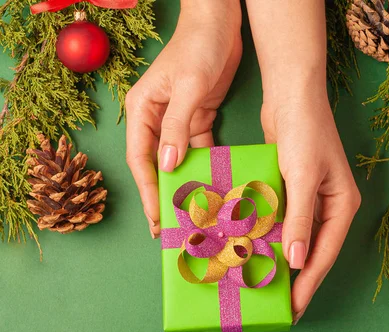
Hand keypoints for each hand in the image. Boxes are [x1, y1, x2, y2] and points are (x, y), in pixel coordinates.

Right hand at [125, 0, 241, 237]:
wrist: (221, 21)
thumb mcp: (188, 86)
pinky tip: (214, 185)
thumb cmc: (199, 46)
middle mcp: (157, 118)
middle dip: (164, 194)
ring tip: (195, 213)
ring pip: (180, 160)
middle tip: (172, 225)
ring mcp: (179, 119)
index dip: (148, 189)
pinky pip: (201, 148)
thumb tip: (167, 165)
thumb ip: (178, 126)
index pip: (140, 157)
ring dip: (187, 184)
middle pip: (158, 164)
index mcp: (143, 109)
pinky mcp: (200, 117)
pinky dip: (207, 166)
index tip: (157, 216)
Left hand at [261, 95, 361, 323]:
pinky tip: (255, 250)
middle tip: (278, 307)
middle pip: (313, 251)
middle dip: (296, 279)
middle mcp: (329, 205)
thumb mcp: (303, 177)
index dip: (308, 284)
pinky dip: (270, 237)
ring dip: (282, 260)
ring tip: (264, 285)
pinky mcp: (293, 189)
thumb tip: (296, 261)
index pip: (324, 254)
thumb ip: (300, 220)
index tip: (292, 310)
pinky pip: (283, 222)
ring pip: (297, 239)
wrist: (291, 93)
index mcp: (342, 205)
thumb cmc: (304, 130)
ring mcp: (311, 197)